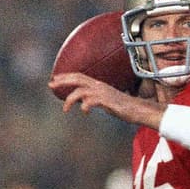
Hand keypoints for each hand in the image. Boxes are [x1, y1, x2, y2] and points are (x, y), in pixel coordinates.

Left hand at [48, 72, 163, 127]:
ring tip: (65, 109)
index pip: (79, 76)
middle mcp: (99, 86)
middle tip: (50, 85)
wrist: (139, 110)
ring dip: (70, 99)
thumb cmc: (124, 107)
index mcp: (99, 85)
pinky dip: (85, 105)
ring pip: (81, 90)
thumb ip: (94, 99)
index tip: (54, 80)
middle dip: (63, 81)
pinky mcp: (107, 101)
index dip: (66, 77)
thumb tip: (83, 102)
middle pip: (77, 78)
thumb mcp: (105, 101)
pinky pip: (91, 101)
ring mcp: (103, 93)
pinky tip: (84, 112)